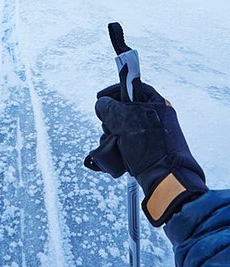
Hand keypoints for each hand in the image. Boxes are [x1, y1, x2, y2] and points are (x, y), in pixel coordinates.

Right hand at [84, 83, 207, 225]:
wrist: (163, 179)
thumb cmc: (150, 147)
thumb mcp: (122, 118)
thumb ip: (108, 105)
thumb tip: (101, 104)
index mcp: (157, 104)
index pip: (133, 87)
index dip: (115, 91)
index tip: (101, 97)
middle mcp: (155, 118)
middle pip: (123, 109)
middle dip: (111, 119)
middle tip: (110, 126)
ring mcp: (151, 135)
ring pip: (121, 128)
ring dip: (111, 135)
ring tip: (114, 143)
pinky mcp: (145, 150)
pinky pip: (124, 143)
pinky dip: (116, 147)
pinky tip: (115, 152)